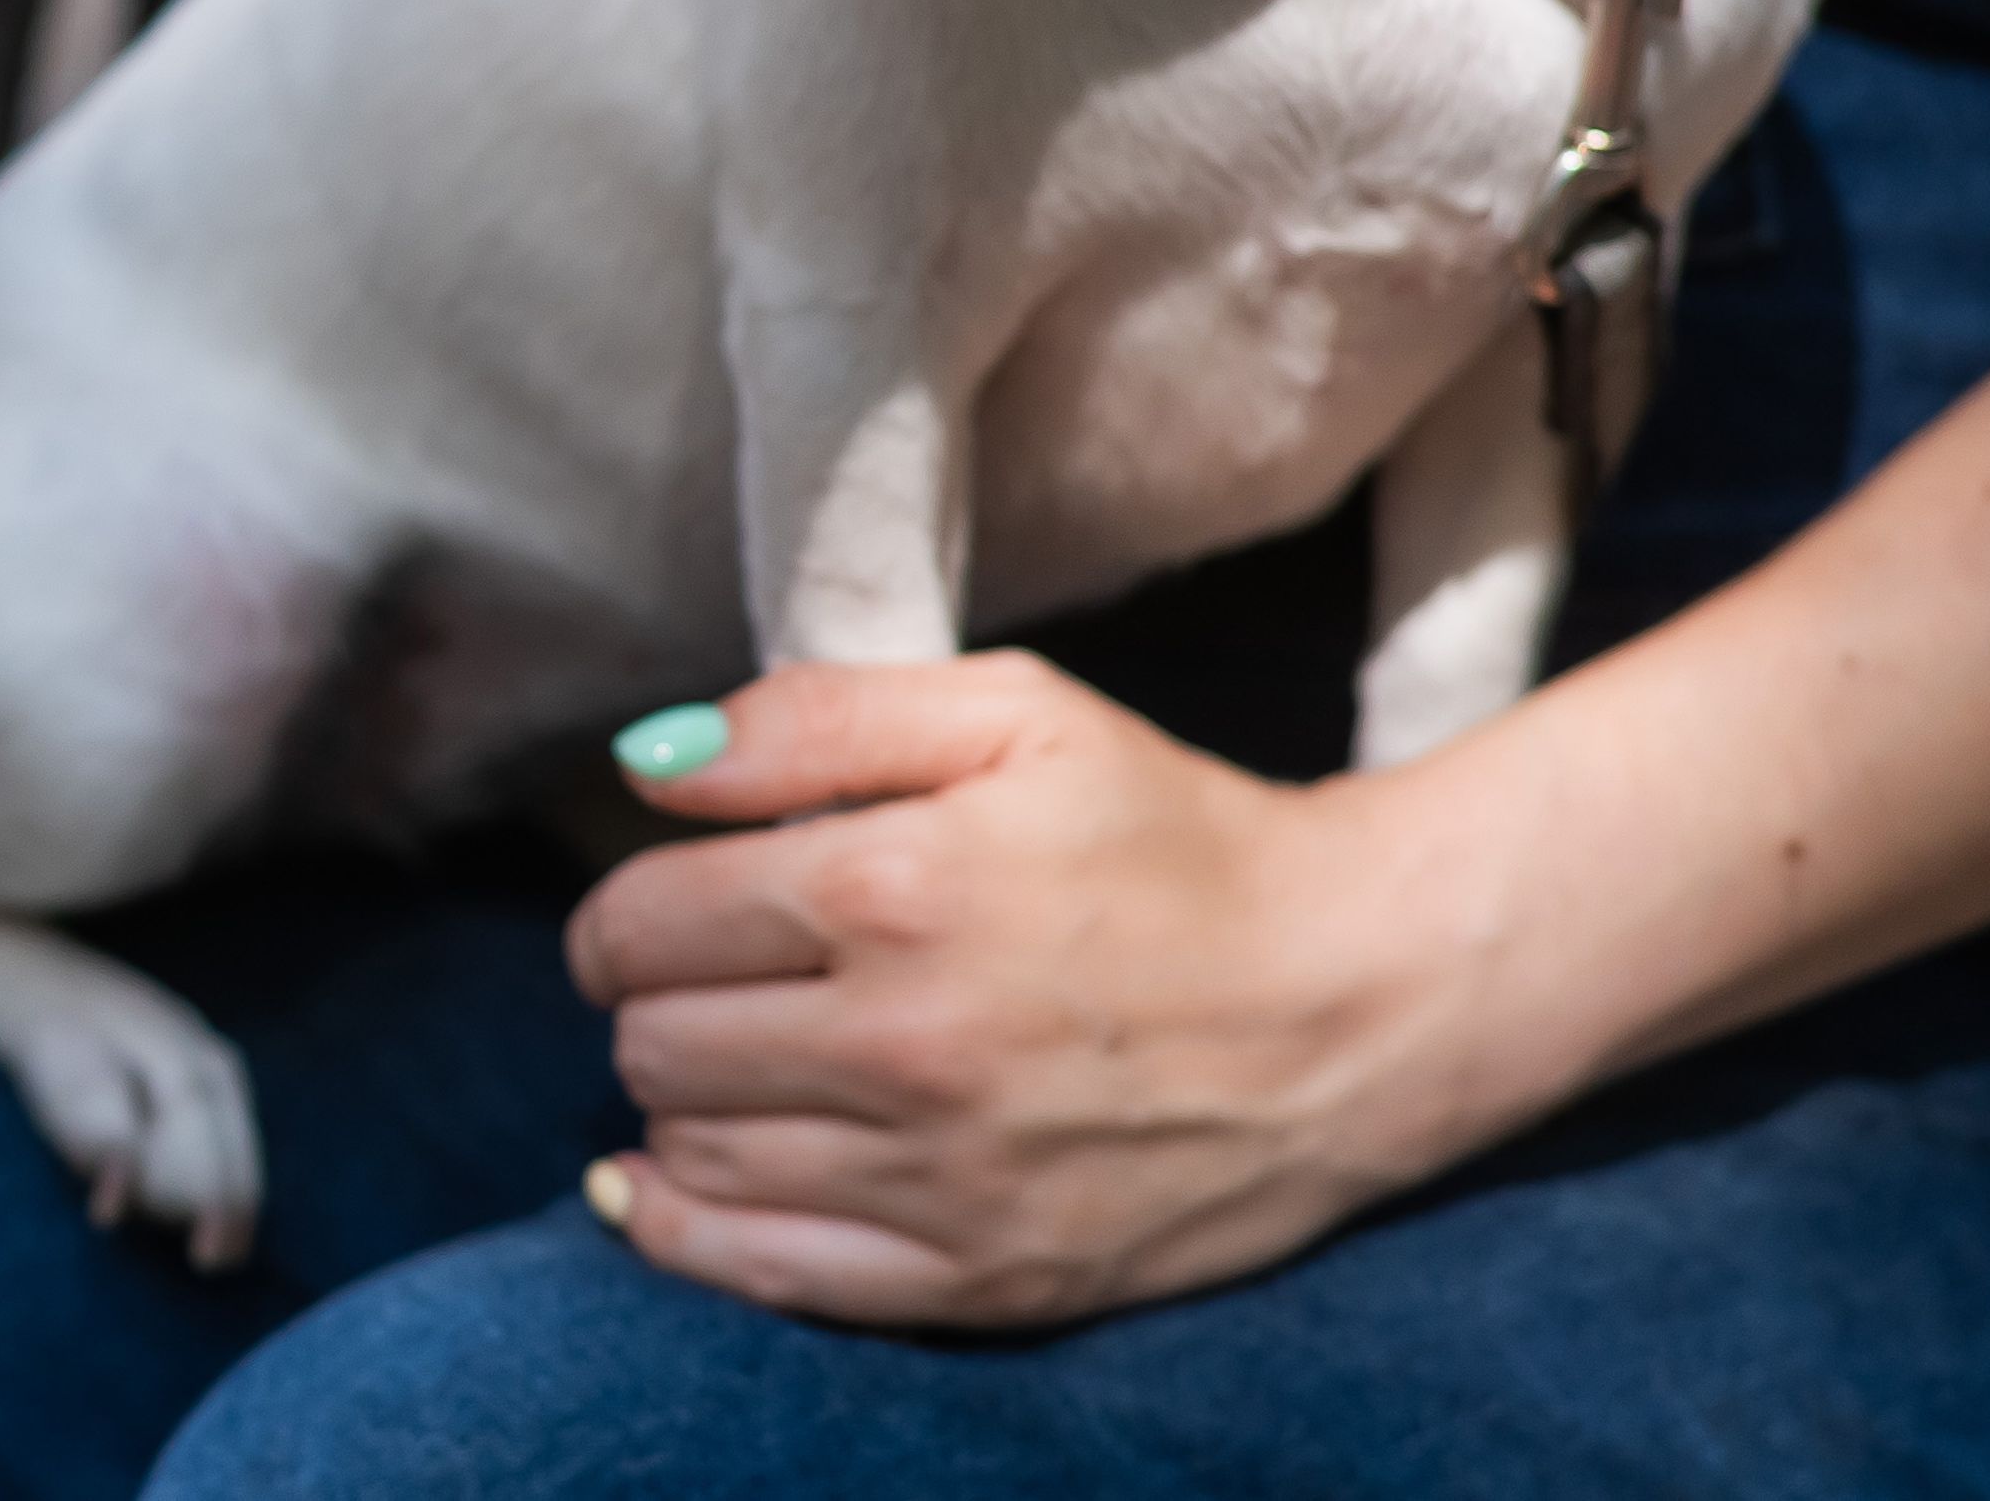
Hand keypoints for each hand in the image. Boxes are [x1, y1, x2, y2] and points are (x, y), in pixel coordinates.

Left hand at [562, 655, 1563, 1329]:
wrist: (1361, 998)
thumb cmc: (1179, 838)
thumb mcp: (1015, 715)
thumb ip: (813, 719)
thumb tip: (645, 764)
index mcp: (896, 889)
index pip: (642, 923)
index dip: (628, 911)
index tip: (667, 909)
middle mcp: (906, 1044)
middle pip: (653, 1043)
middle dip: (656, 1004)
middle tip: (719, 982)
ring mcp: (945, 1174)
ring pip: (693, 1156)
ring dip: (683, 1106)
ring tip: (745, 1061)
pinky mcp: (985, 1272)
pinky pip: (766, 1273)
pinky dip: (689, 1232)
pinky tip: (662, 1189)